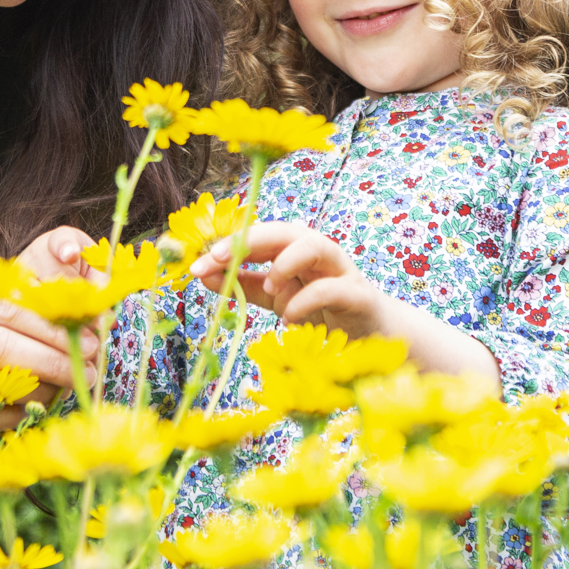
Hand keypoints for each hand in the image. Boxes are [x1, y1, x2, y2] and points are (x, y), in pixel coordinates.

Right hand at [0, 226, 100, 446]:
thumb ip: (21, 303)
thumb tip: (87, 313)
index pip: (7, 306)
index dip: (52, 322)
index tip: (88, 332)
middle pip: (1, 344)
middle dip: (53, 355)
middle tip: (90, 363)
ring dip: (42, 385)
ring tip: (72, 384)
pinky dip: (18, 409)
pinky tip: (41, 404)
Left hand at [191, 221, 387, 335]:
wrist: (370, 338)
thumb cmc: (321, 311)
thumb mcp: (275, 298)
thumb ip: (242, 285)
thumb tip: (202, 273)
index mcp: (295, 249)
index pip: (260, 237)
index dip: (228, 246)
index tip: (197, 264)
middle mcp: (318, 252)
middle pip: (286, 230)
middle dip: (250, 240)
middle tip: (218, 258)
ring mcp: (342, 271)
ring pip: (316, 245)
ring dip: (285, 262)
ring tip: (267, 286)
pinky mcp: (360, 295)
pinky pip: (333, 288)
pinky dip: (307, 301)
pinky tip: (290, 318)